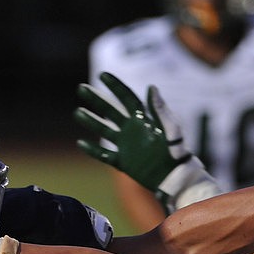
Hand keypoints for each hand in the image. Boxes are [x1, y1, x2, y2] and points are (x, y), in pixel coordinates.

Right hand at [74, 71, 219, 211]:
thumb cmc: (176, 153)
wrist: (175, 178)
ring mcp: (127, 146)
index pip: (127, 98)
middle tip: (81, 88)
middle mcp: (132, 130)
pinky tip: (81, 143)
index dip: (116, 86)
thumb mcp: (170, 129)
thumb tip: (151, 87)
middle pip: (111, 111)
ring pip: (104, 131)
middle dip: (97, 99)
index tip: (103, 75)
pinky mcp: (124, 162)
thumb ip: (160, 110)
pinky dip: (93, 151)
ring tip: (77, 112)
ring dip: (91, 121)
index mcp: (143, 120)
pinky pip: (105, 155)